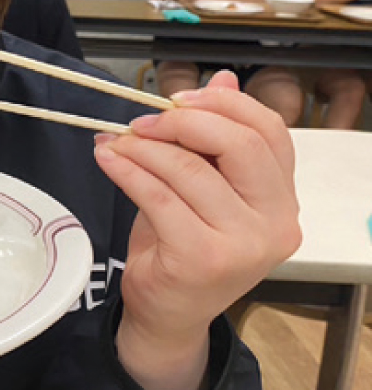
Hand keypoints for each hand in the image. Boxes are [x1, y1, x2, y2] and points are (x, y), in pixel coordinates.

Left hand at [94, 71, 300, 389]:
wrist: (169, 313)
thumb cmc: (184, 243)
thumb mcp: (205, 185)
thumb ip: (216, 137)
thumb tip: (222, 77)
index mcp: (283, 198)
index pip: (270, 131)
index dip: (224, 104)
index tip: (177, 98)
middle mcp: (275, 222)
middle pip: (239, 144)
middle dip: (184, 121)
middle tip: (142, 121)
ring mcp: (243, 244)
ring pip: (189, 168)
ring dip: (142, 147)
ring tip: (114, 141)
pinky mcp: (202, 258)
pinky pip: (157, 195)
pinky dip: (126, 170)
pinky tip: (107, 159)